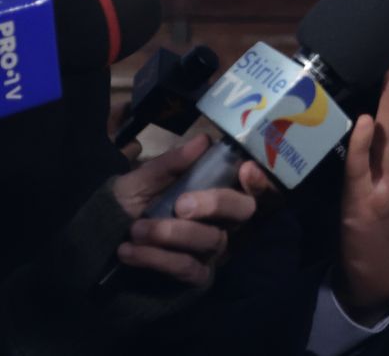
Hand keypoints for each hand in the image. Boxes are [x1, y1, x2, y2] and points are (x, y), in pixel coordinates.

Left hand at [110, 133, 273, 285]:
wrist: (100, 244)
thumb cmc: (130, 205)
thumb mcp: (141, 180)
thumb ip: (171, 163)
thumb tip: (203, 140)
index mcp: (216, 191)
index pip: (254, 185)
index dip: (260, 179)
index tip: (245, 169)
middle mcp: (223, 221)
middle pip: (243, 210)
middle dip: (217, 203)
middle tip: (181, 204)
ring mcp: (211, 250)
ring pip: (210, 239)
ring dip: (170, 233)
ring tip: (135, 229)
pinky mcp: (196, 276)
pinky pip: (187, 268)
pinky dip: (156, 258)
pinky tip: (129, 250)